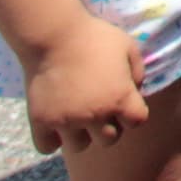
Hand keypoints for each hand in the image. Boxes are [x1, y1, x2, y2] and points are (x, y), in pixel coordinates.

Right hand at [21, 11, 146, 155]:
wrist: (54, 34)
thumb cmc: (94, 36)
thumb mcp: (127, 46)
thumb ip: (138, 71)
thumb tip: (136, 91)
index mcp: (120, 98)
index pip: (137, 122)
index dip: (132, 113)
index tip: (122, 102)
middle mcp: (95, 115)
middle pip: (109, 140)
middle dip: (107, 126)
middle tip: (97, 108)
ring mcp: (67, 121)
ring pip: (79, 146)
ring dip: (80, 134)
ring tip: (75, 114)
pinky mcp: (41, 122)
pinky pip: (47, 147)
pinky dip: (51, 139)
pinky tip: (55, 121)